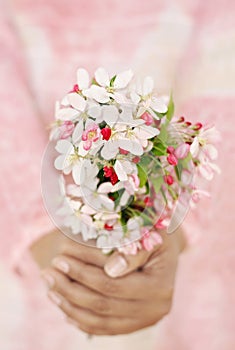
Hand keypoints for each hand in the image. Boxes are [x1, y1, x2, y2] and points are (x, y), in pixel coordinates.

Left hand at [41, 228, 184, 334]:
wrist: (165, 252)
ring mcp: (145, 320)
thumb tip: (110, 270)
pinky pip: (103, 328)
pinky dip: (81, 319)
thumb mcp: (150, 234)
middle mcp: (155, 309)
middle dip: (70, 288)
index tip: (59, 258)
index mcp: (159, 285)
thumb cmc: (155, 236)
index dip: (82, 273)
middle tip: (48, 272)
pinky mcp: (135, 325)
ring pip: (99, 321)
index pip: (112, 284)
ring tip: (49, 286)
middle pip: (103, 305)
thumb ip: (134, 251)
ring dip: (69, 305)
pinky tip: (63, 305)